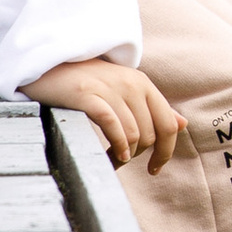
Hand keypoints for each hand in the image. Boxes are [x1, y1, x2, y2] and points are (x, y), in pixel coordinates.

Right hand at [23, 56, 184, 172]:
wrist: (48, 63)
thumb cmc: (86, 81)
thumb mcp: (124, 90)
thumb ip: (153, 107)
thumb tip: (182, 124)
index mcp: (143, 84)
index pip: (169, 125)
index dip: (166, 152)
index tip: (154, 168)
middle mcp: (131, 84)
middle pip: (150, 134)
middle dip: (139, 156)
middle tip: (121, 161)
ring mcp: (110, 88)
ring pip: (133, 134)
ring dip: (124, 156)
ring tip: (111, 160)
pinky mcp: (87, 95)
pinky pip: (113, 126)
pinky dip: (117, 146)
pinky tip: (112, 156)